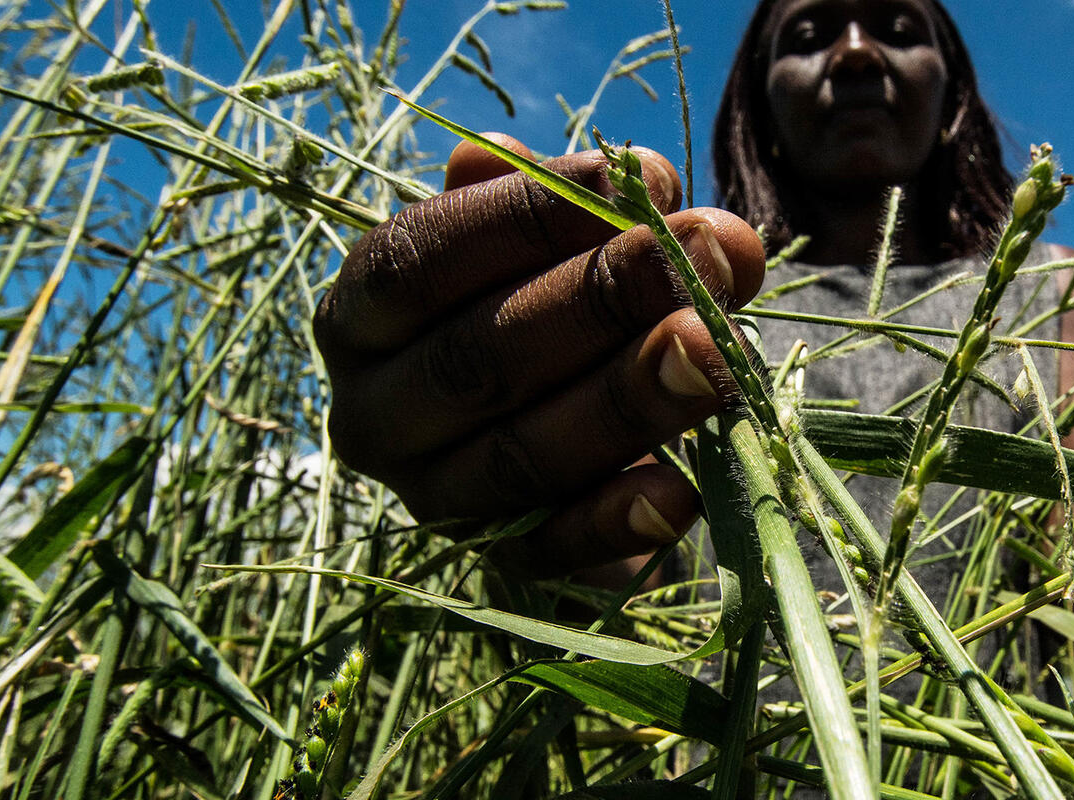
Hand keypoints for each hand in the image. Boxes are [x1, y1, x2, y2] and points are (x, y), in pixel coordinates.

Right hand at [314, 135, 765, 577]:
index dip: (527, 216)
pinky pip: (557, 549)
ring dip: (626, 399)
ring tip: (714, 348)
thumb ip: (589, 207)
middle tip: (704, 252)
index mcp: (359, 317)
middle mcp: (374, 415)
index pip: (421, 261)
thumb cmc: (539, 303)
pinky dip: (618, 520)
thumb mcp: (544, 245)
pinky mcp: (504, 563)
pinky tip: (682, 492)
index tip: (637, 178)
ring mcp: (433, 499)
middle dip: (597, 301)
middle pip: (478, 358)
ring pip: (522, 455)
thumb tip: (651, 181)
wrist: (553, 436)